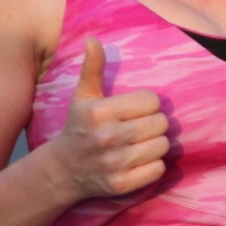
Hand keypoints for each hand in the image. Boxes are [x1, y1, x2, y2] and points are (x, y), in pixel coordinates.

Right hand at [47, 37, 169, 198]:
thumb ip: (92, 68)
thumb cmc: (79, 127)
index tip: (135, 110)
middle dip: (154, 123)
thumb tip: (93, 40)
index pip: (152, 100)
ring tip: (141, 143)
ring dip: (156, 144)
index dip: (148, 104)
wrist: (63, 170)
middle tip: (140, 127)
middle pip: (161, 123)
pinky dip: (154, 165)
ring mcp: (114, 164)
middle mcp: (106, 138)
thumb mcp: (83, 96)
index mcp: (99, 112)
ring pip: (162, 146)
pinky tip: (139, 160)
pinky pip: (159, 169)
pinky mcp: (121, 185)